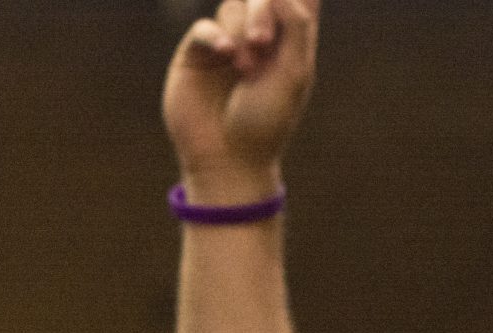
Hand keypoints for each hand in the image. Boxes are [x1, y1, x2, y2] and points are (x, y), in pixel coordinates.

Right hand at [163, 0, 319, 197]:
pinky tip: (225, 53)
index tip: (280, 20)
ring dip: (241, 32)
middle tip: (261, 42)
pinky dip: (215, 35)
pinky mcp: (196, 54)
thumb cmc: (267, 121)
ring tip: (244, 69)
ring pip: (232, 7)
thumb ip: (296, 24)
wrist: (228, 159)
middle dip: (261, 11)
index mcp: (288, 38)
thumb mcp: (294, 72)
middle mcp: (257, 35)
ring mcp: (226, 42)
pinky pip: (204, 27)